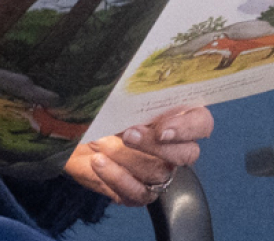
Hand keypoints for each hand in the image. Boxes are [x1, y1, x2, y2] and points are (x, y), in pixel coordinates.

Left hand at [63, 106, 213, 205]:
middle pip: (187, 153)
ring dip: (128, 157)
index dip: (187, 127)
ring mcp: (158, 172)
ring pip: (159, 173)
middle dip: (156, 145)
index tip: (162, 128)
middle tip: (128, 134)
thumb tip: (127, 80)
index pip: (201, 123)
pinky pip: (137, 193)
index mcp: (173, 116)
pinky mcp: (139, 192)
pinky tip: (98, 162)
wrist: (72, 132)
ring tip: (102, 143)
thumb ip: (129, 91)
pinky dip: (116, 177)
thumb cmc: (98, 107)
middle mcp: (172, 147)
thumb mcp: (113, 94)